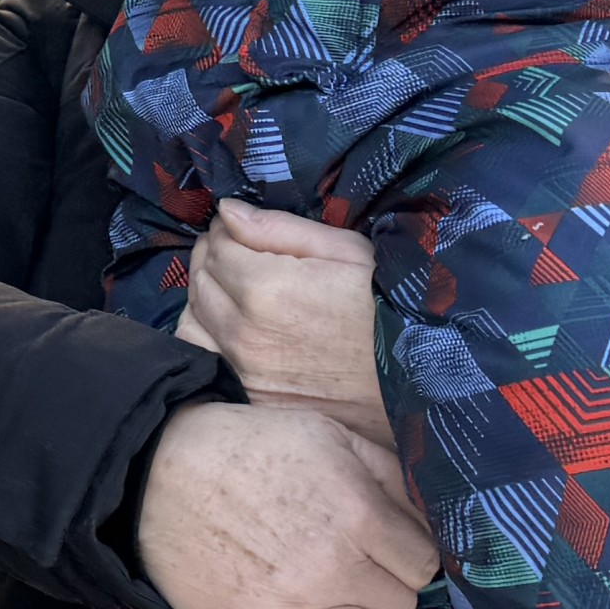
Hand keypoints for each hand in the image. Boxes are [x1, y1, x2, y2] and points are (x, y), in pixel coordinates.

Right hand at [135, 398, 437, 608]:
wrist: (158, 477)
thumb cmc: (247, 449)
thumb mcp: (326, 434)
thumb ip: (388, 472)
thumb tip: (431, 515)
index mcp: (357, 512)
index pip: (423, 561)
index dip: (409, 553)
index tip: (389, 545)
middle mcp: (336, 568)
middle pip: (404, 605)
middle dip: (389, 587)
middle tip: (360, 568)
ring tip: (349, 607)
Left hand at [176, 203, 393, 445]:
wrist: (416, 382)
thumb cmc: (388, 310)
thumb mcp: (350, 253)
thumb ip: (281, 229)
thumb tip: (227, 211)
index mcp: (266, 288)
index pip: (218, 242)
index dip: (229, 228)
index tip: (245, 228)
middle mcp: (243, 331)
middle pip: (201, 276)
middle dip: (213, 255)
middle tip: (238, 250)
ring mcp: (242, 369)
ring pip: (193, 315)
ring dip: (205, 292)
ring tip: (233, 285)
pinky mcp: (246, 396)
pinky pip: (204, 353)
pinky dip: (206, 331)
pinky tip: (229, 322)